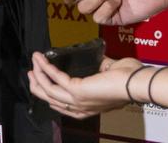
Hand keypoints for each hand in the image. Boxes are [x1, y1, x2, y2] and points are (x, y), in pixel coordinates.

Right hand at [27, 52, 144, 118]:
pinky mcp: (77, 91)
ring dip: (38, 74)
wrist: (136, 83)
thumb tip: (96, 60)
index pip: (63, 105)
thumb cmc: (129, 79)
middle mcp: (81, 108)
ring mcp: (78, 101)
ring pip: (48, 91)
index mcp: (89, 107)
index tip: (42, 80)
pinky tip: (41, 58)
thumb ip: (100, 69)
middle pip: (51, 99)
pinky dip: (46, 67)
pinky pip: (55, 79)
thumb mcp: (110, 74)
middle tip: (31, 71)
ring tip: (33, 60)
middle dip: (38, 85)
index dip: (50, 93)